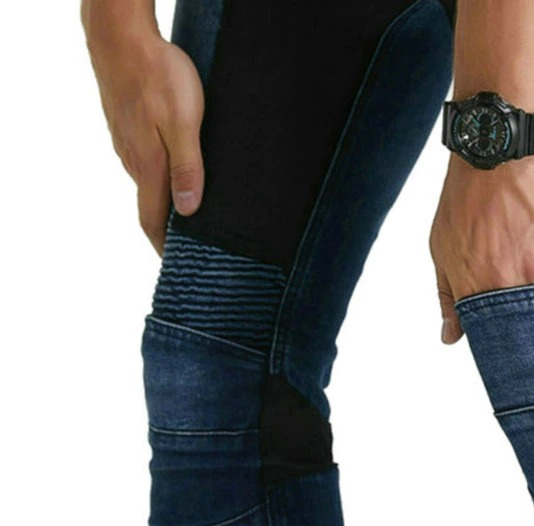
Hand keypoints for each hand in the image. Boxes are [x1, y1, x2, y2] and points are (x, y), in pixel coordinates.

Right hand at [85, 30, 204, 255]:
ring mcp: (126, 143)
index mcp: (148, 167)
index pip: (152, 221)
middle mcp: (133, 161)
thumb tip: (188, 210)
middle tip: (194, 243)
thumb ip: (187, 167)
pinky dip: (159, 177)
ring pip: (147, 183)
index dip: (164, 247)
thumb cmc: (157, 75)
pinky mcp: (126, 127)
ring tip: (191, 212)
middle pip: (150, 207)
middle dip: (169, 229)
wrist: (120, 35)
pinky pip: (144, 162)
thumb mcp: (184, 123)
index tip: (177, 264)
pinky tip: (176, 172)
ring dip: (165, 201)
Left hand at [429, 149, 533, 343]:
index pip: (491, 336)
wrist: (494, 152)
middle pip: (527, 332)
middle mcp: (507, 282)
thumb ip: (447, 296)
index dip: (502, 352)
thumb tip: (450, 338)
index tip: (511, 361)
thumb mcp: (442, 248)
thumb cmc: (463, 199)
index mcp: (474, 286)